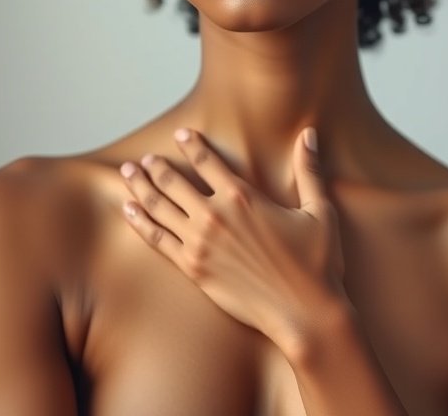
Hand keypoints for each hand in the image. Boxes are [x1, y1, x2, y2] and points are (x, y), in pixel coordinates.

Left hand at [120, 128, 345, 347]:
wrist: (306, 314)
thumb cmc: (317, 263)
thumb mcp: (319, 210)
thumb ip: (309, 170)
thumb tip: (309, 133)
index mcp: (243, 196)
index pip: (207, 161)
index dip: (191, 145)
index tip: (180, 135)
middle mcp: (216, 216)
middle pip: (175, 182)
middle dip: (156, 167)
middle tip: (143, 160)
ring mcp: (202, 244)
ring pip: (161, 207)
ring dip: (141, 188)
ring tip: (128, 174)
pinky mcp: (195, 269)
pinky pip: (159, 241)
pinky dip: (141, 223)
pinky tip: (129, 211)